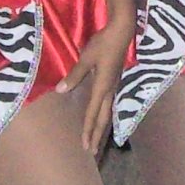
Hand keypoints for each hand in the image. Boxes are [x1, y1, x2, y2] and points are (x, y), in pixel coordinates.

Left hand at [56, 12, 133, 152]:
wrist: (123, 31)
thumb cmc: (104, 43)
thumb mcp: (87, 58)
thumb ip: (74, 75)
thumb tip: (61, 90)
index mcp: (103, 87)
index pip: (93, 113)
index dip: (88, 130)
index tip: (86, 145)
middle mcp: (110, 90)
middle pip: (103, 118)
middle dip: (97, 136)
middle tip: (93, 152)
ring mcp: (114, 86)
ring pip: (108, 113)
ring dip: (102, 128)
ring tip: (98, 141)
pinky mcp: (115, 82)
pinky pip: (109, 105)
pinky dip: (105, 116)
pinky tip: (103, 118)